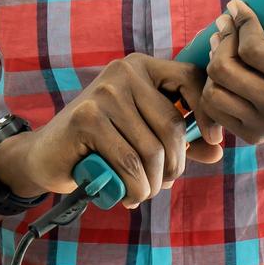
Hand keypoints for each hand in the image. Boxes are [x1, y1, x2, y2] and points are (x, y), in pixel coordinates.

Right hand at [0, 53, 222, 207]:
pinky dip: (136, 188)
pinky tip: (130, 197)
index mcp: (142, 67)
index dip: (207, 111)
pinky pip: (128, 162)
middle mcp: (124, 72)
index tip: (212, 140)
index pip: (190, 78)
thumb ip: (181, 140)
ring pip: (151, 149)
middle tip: (165, 182)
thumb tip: (218, 149)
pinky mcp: (87, 118)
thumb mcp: (144, 136)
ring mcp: (104, 93)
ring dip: (154, 182)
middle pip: (172, 124)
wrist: (45, 155)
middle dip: (175, 164)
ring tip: (145, 192)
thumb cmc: (101, 144)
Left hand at [202, 0, 263, 144]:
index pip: (253, 50)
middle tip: (227, 23)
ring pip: (213, 92)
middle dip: (223, 39)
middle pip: (225, 70)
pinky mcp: (253, 136)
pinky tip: (226, 67)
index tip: (238, 7)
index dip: (241, 23)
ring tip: (224, 43)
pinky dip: (213, 85)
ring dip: (214, 63)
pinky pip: (214, 109)